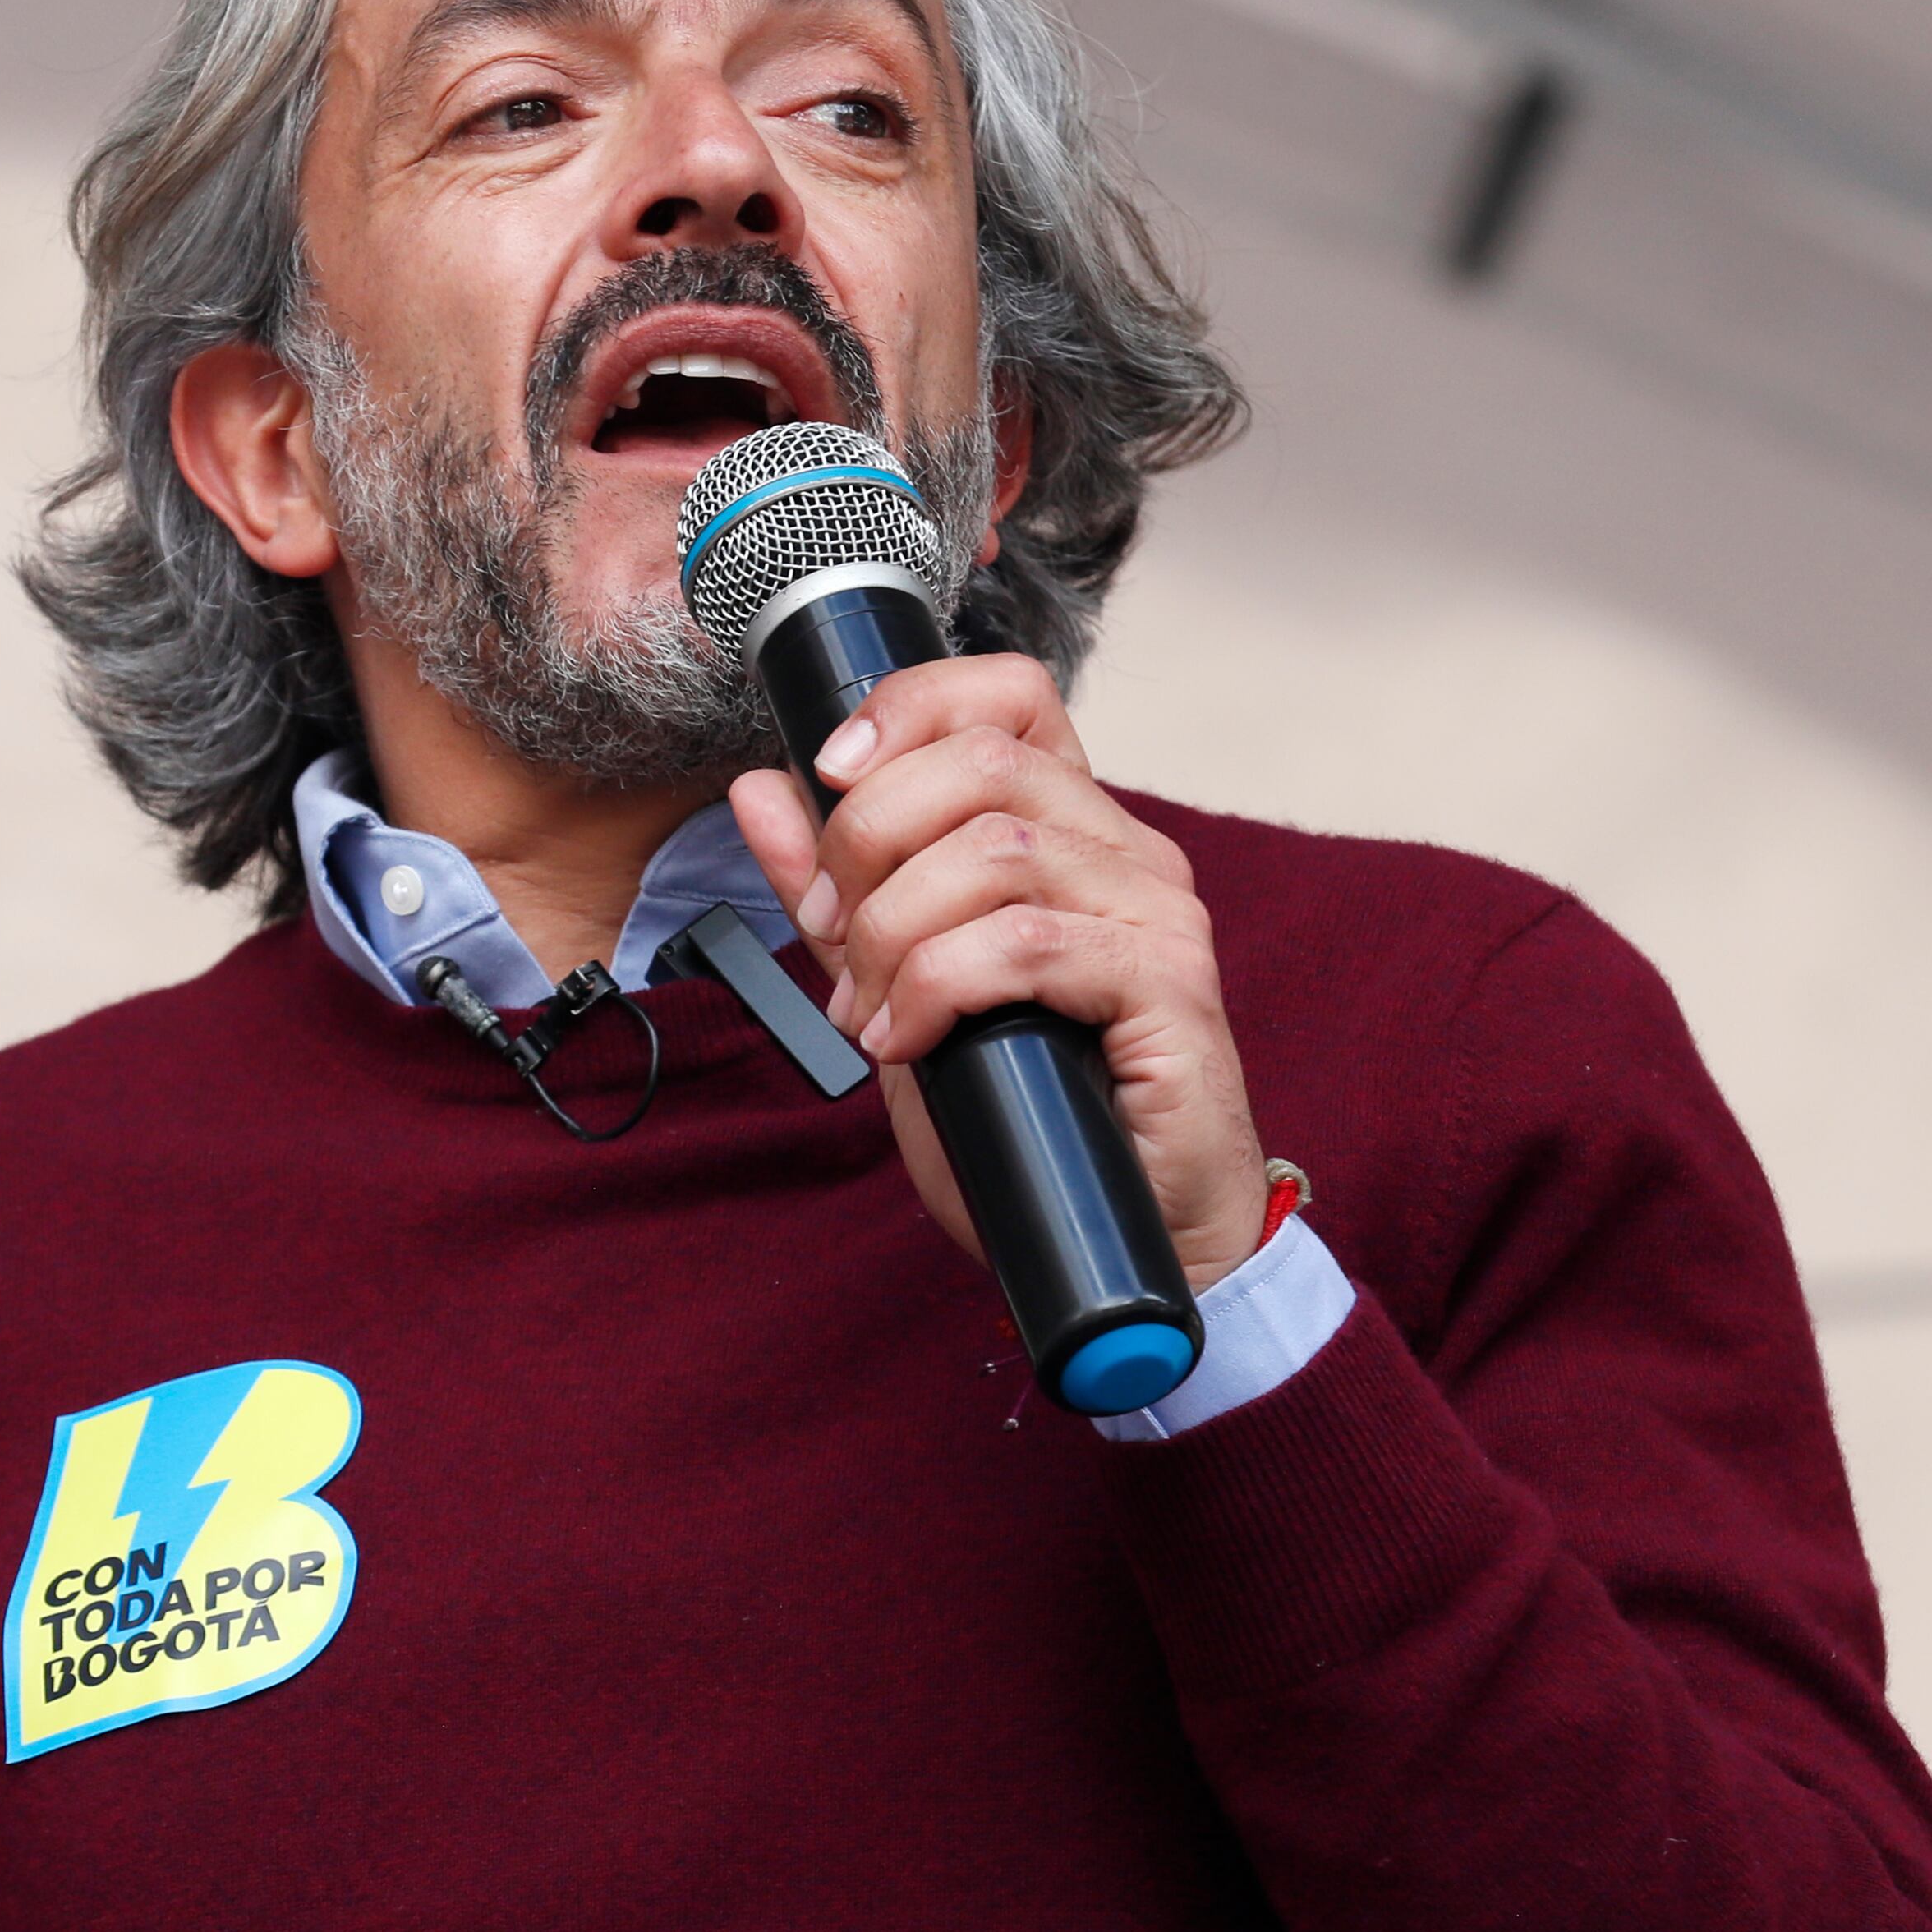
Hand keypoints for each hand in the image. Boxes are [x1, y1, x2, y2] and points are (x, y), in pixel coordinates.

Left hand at [729, 656, 1268, 1293]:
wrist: (1132, 1236)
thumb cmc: (1028, 1113)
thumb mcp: (901, 984)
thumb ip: (839, 890)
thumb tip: (762, 789)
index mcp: (1069, 829)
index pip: (1008, 694)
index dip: (909, 707)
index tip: (831, 774)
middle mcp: (1125, 850)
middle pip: (981, 762)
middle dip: (869, 841)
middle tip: (838, 938)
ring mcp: (1156, 913)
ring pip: (995, 852)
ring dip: (897, 933)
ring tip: (874, 1010)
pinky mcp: (1169, 985)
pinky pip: (1028, 942)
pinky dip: (940, 987)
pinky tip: (910, 1042)